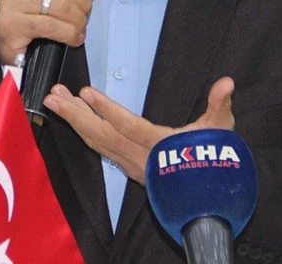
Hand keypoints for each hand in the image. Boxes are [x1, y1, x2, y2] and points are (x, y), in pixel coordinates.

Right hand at [0, 0, 124, 65]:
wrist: (10, 45)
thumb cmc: (36, 14)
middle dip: (83, 2)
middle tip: (85, 14)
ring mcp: (12, 1)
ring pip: (61, 6)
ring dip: (78, 20)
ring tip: (80, 28)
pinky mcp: (11, 24)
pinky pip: (51, 26)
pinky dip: (69, 33)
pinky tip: (73, 38)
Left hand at [44, 76, 235, 183]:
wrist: (206, 198)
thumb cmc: (212, 161)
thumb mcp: (220, 129)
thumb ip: (219, 104)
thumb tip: (227, 83)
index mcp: (158, 146)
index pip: (128, 126)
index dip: (107, 109)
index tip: (86, 93)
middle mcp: (139, 157)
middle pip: (101, 136)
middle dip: (75, 115)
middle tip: (54, 95)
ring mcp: (131, 164)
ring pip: (97, 142)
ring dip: (74, 121)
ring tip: (55, 101)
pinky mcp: (127, 166)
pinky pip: (100, 148)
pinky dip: (84, 132)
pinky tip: (74, 120)